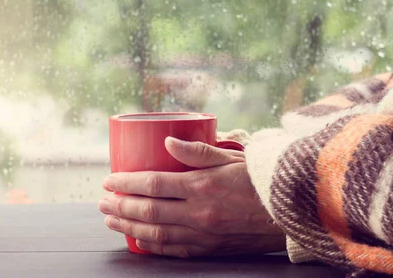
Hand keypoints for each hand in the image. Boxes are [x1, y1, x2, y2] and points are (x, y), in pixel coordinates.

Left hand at [99, 137, 285, 257]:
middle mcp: (199, 213)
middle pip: (148, 210)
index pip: (153, 184)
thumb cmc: (260, 180)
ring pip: (155, 233)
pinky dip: (152, 246)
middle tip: (102, 201)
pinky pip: (173, 250)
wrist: (290, 213)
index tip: (109, 180)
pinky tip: (138, 239)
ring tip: (111, 219)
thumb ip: (197, 151)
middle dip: (120, 206)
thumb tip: (165, 142)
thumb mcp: (231, 158)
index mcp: (202, 186)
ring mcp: (203, 235)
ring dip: (128, 226)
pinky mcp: (210, 249)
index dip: (126, 183)